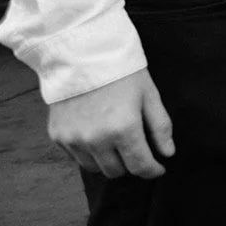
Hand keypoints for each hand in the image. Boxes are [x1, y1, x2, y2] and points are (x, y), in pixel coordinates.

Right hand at [48, 68, 174, 178]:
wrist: (81, 53)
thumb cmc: (122, 71)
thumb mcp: (149, 94)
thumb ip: (160, 127)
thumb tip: (167, 153)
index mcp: (124, 129)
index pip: (140, 166)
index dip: (152, 170)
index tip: (158, 167)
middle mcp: (97, 140)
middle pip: (117, 171)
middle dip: (130, 164)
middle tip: (136, 148)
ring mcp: (74, 139)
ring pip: (95, 168)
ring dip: (108, 161)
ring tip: (115, 141)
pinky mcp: (58, 136)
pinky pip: (76, 156)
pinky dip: (88, 152)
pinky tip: (95, 133)